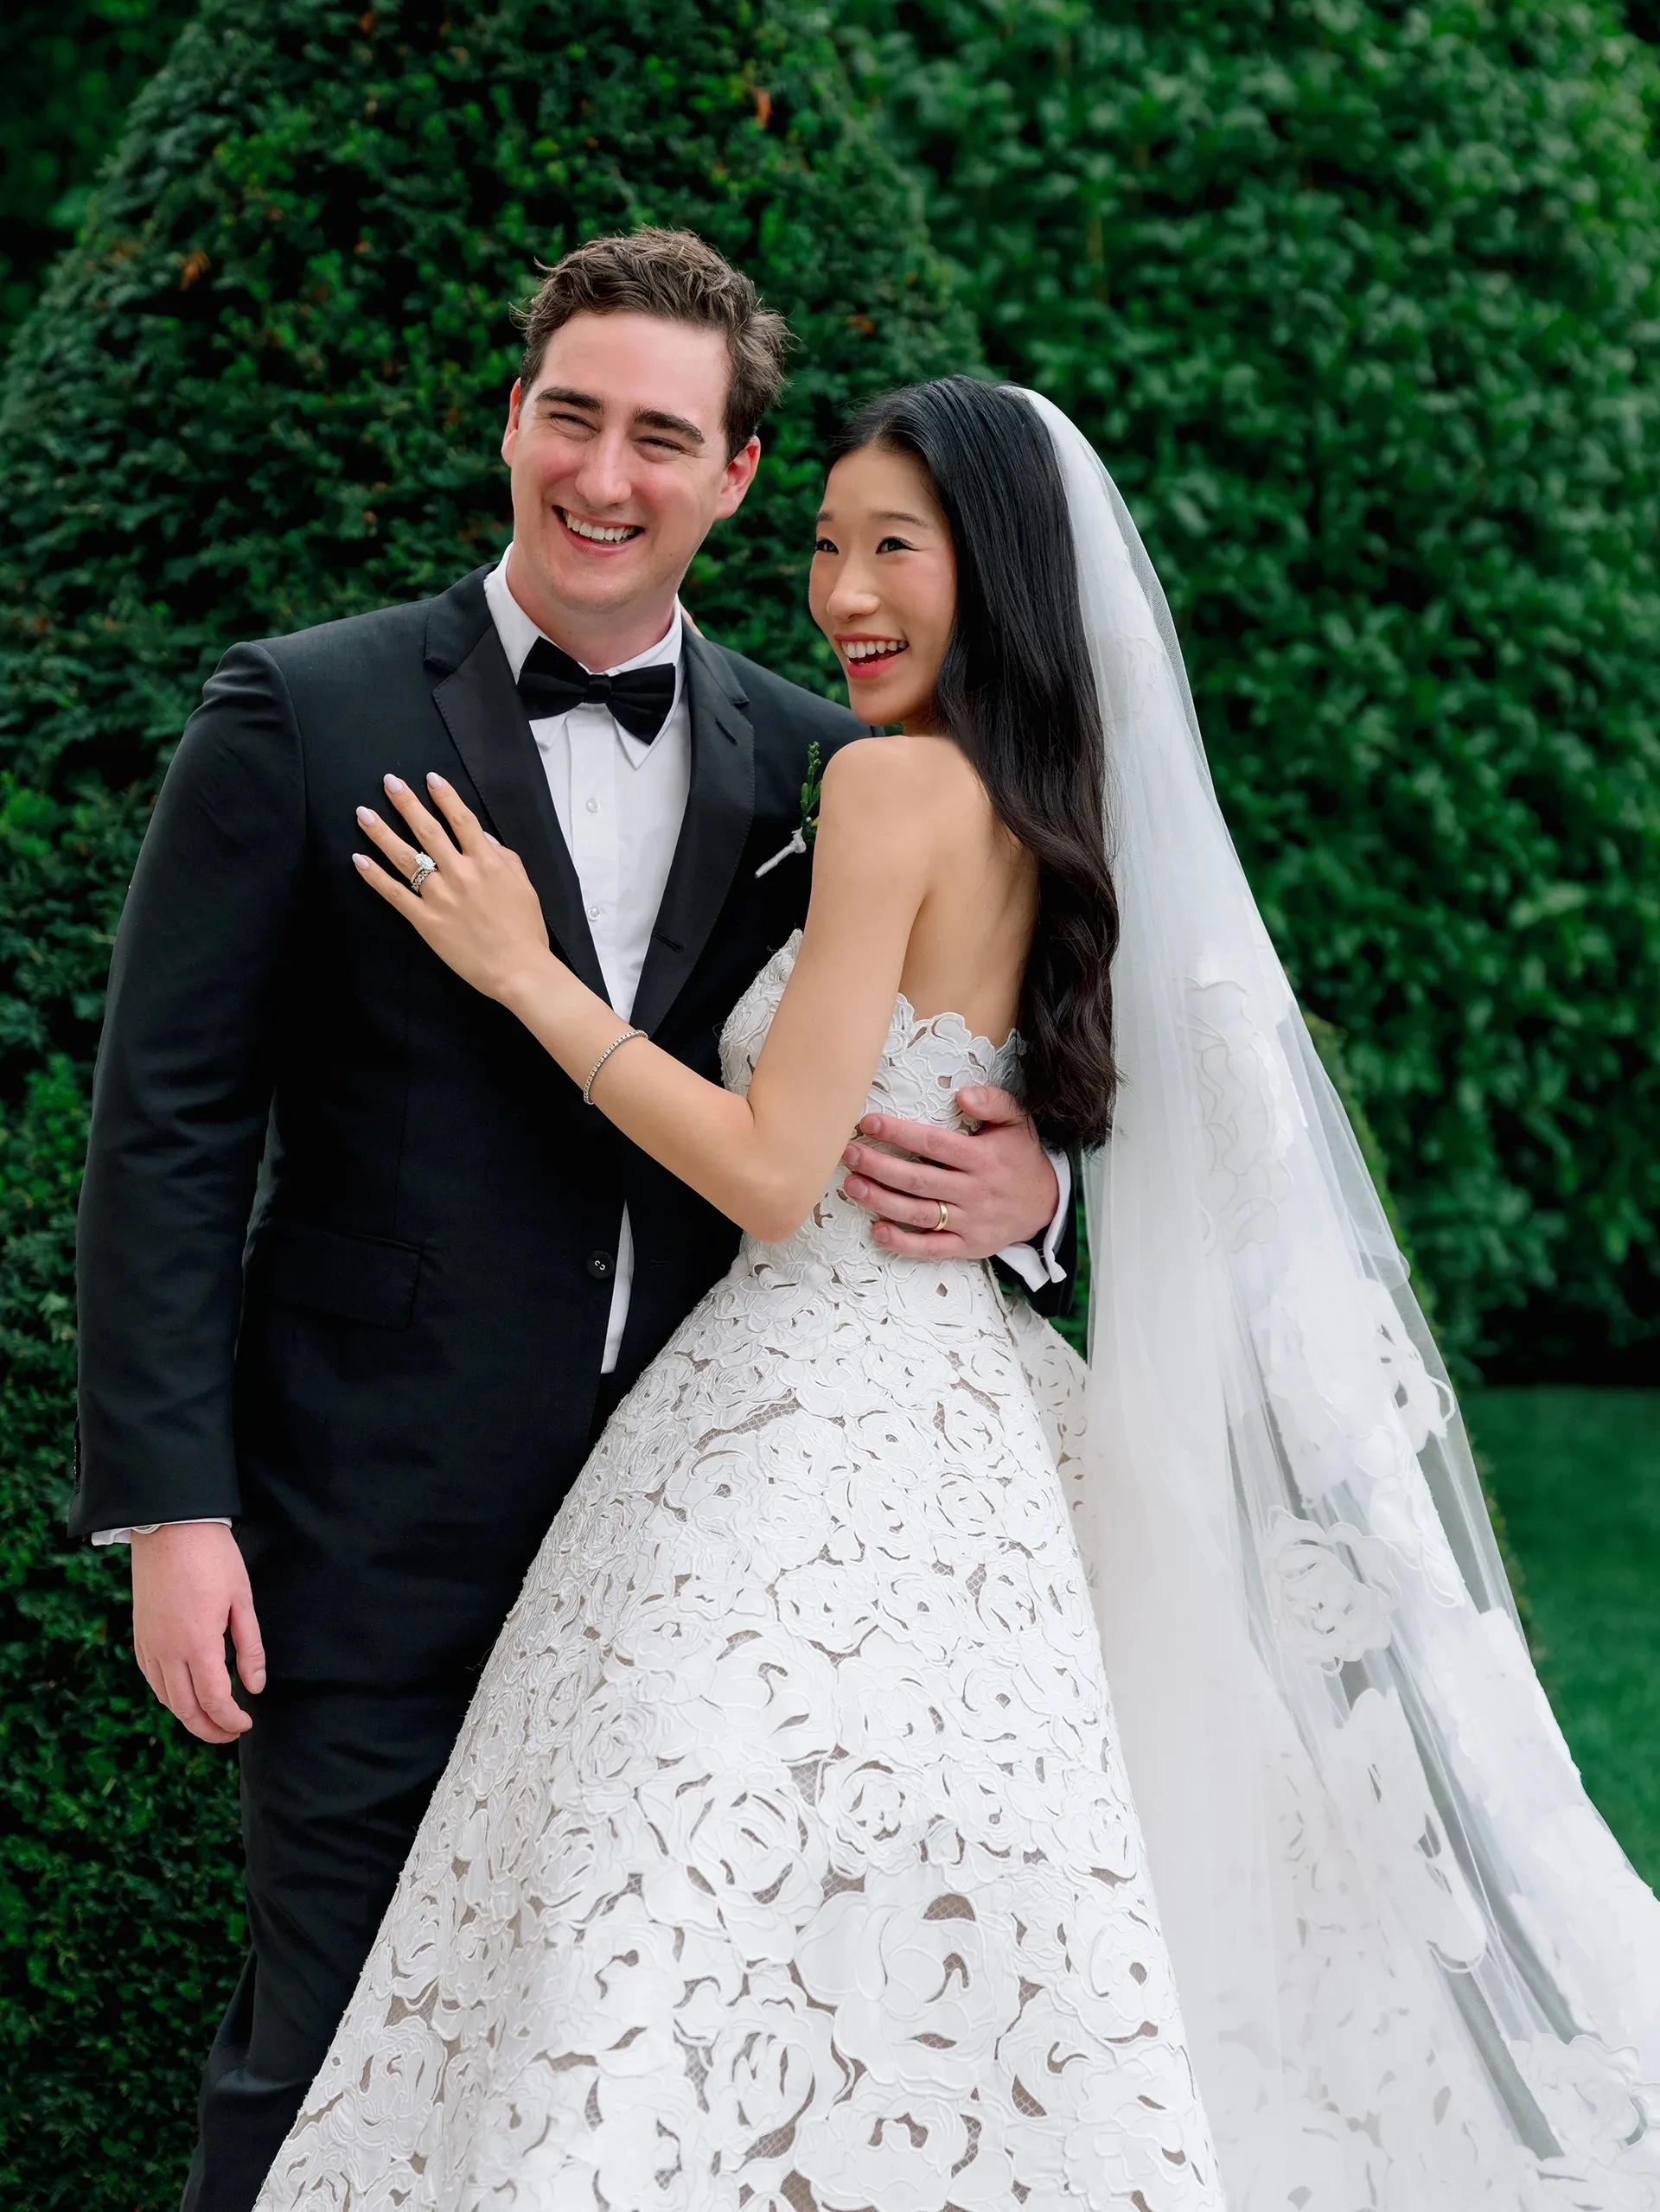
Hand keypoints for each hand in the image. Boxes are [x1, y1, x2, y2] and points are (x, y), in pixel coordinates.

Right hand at [131, 1523, 265, 1744]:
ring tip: (212, 1719)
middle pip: (186, 1710)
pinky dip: (170, 1696)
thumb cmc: (213, 1558)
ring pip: (166, 1699)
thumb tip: (255, 1687)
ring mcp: (149, 1646)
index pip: (214, 1700)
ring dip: (189, 1716)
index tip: (247, 1723)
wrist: (169, 1528)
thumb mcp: (242, 1600)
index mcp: (198, 1643)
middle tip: (232, 1733)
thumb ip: (249, 1648)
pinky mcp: (139, 1637)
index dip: (231, 1720)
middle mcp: (168, 1651)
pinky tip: (186, 1694)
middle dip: (210, 1730)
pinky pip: (152, 1680)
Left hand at [355, 774, 551, 1003]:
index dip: (445, 796)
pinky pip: (395, 894)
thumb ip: (505, 857)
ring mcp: (440, 897)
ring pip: (406, 857)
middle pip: (428, 830)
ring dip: (382, 833)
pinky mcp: (426, 921)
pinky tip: (359, 859)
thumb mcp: (524, 886)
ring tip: (363, 814)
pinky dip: (375, 876)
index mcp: (488, 862)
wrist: (519, 970)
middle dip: (406, 803)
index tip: (430, 778)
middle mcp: (461, 873)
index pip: (462, 820)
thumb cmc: (526, 931)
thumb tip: (483, 838)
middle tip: (389, 782)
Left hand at [840, 1085, 1059, 1260]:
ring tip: (852, 1186)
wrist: (1048, 1204)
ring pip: (919, 1213)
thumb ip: (993, 1102)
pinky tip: (878, 1231)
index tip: (869, 1123)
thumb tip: (963, 1094)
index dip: (899, 1133)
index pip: (933, 1144)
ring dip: (881, 1201)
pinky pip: (932, 1248)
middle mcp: (974, 1191)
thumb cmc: (1022, 1157)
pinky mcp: (967, 1245)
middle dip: (879, 1166)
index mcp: (982, 1158)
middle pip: (918, 1179)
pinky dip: (904, 1243)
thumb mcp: (1017, 1121)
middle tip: (848, 1154)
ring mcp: (970, 1221)